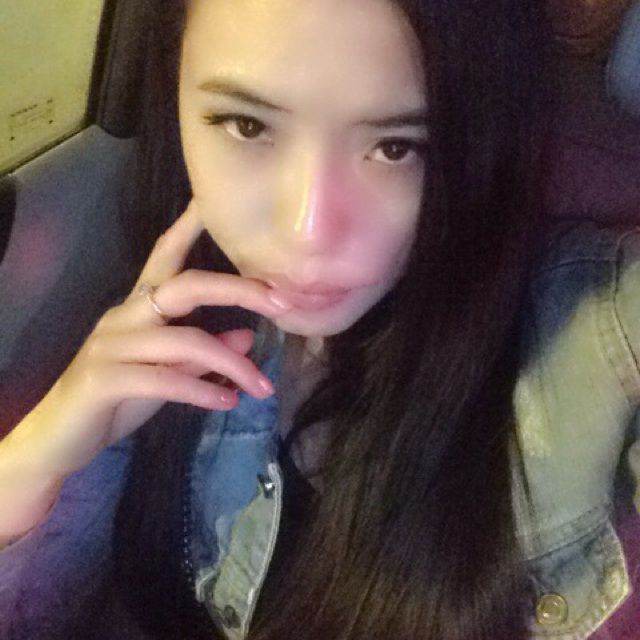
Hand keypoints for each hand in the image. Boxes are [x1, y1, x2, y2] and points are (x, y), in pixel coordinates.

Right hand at [4, 199, 290, 479]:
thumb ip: (203, 354)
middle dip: (236, 290)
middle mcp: (124, 315)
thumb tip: (248, 337)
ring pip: (185, 341)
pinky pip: (165, 380)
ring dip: (232, 365)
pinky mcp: (104, 378)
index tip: (213, 200)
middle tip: (280, 302)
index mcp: (139, 307)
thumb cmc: (116, 399)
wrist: (59, 438)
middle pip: (185, 286)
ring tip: (262, 387)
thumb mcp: (168, 372)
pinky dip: (203, 390)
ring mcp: (112, 345)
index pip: (164, 256)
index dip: (187, 227)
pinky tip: (227, 401)